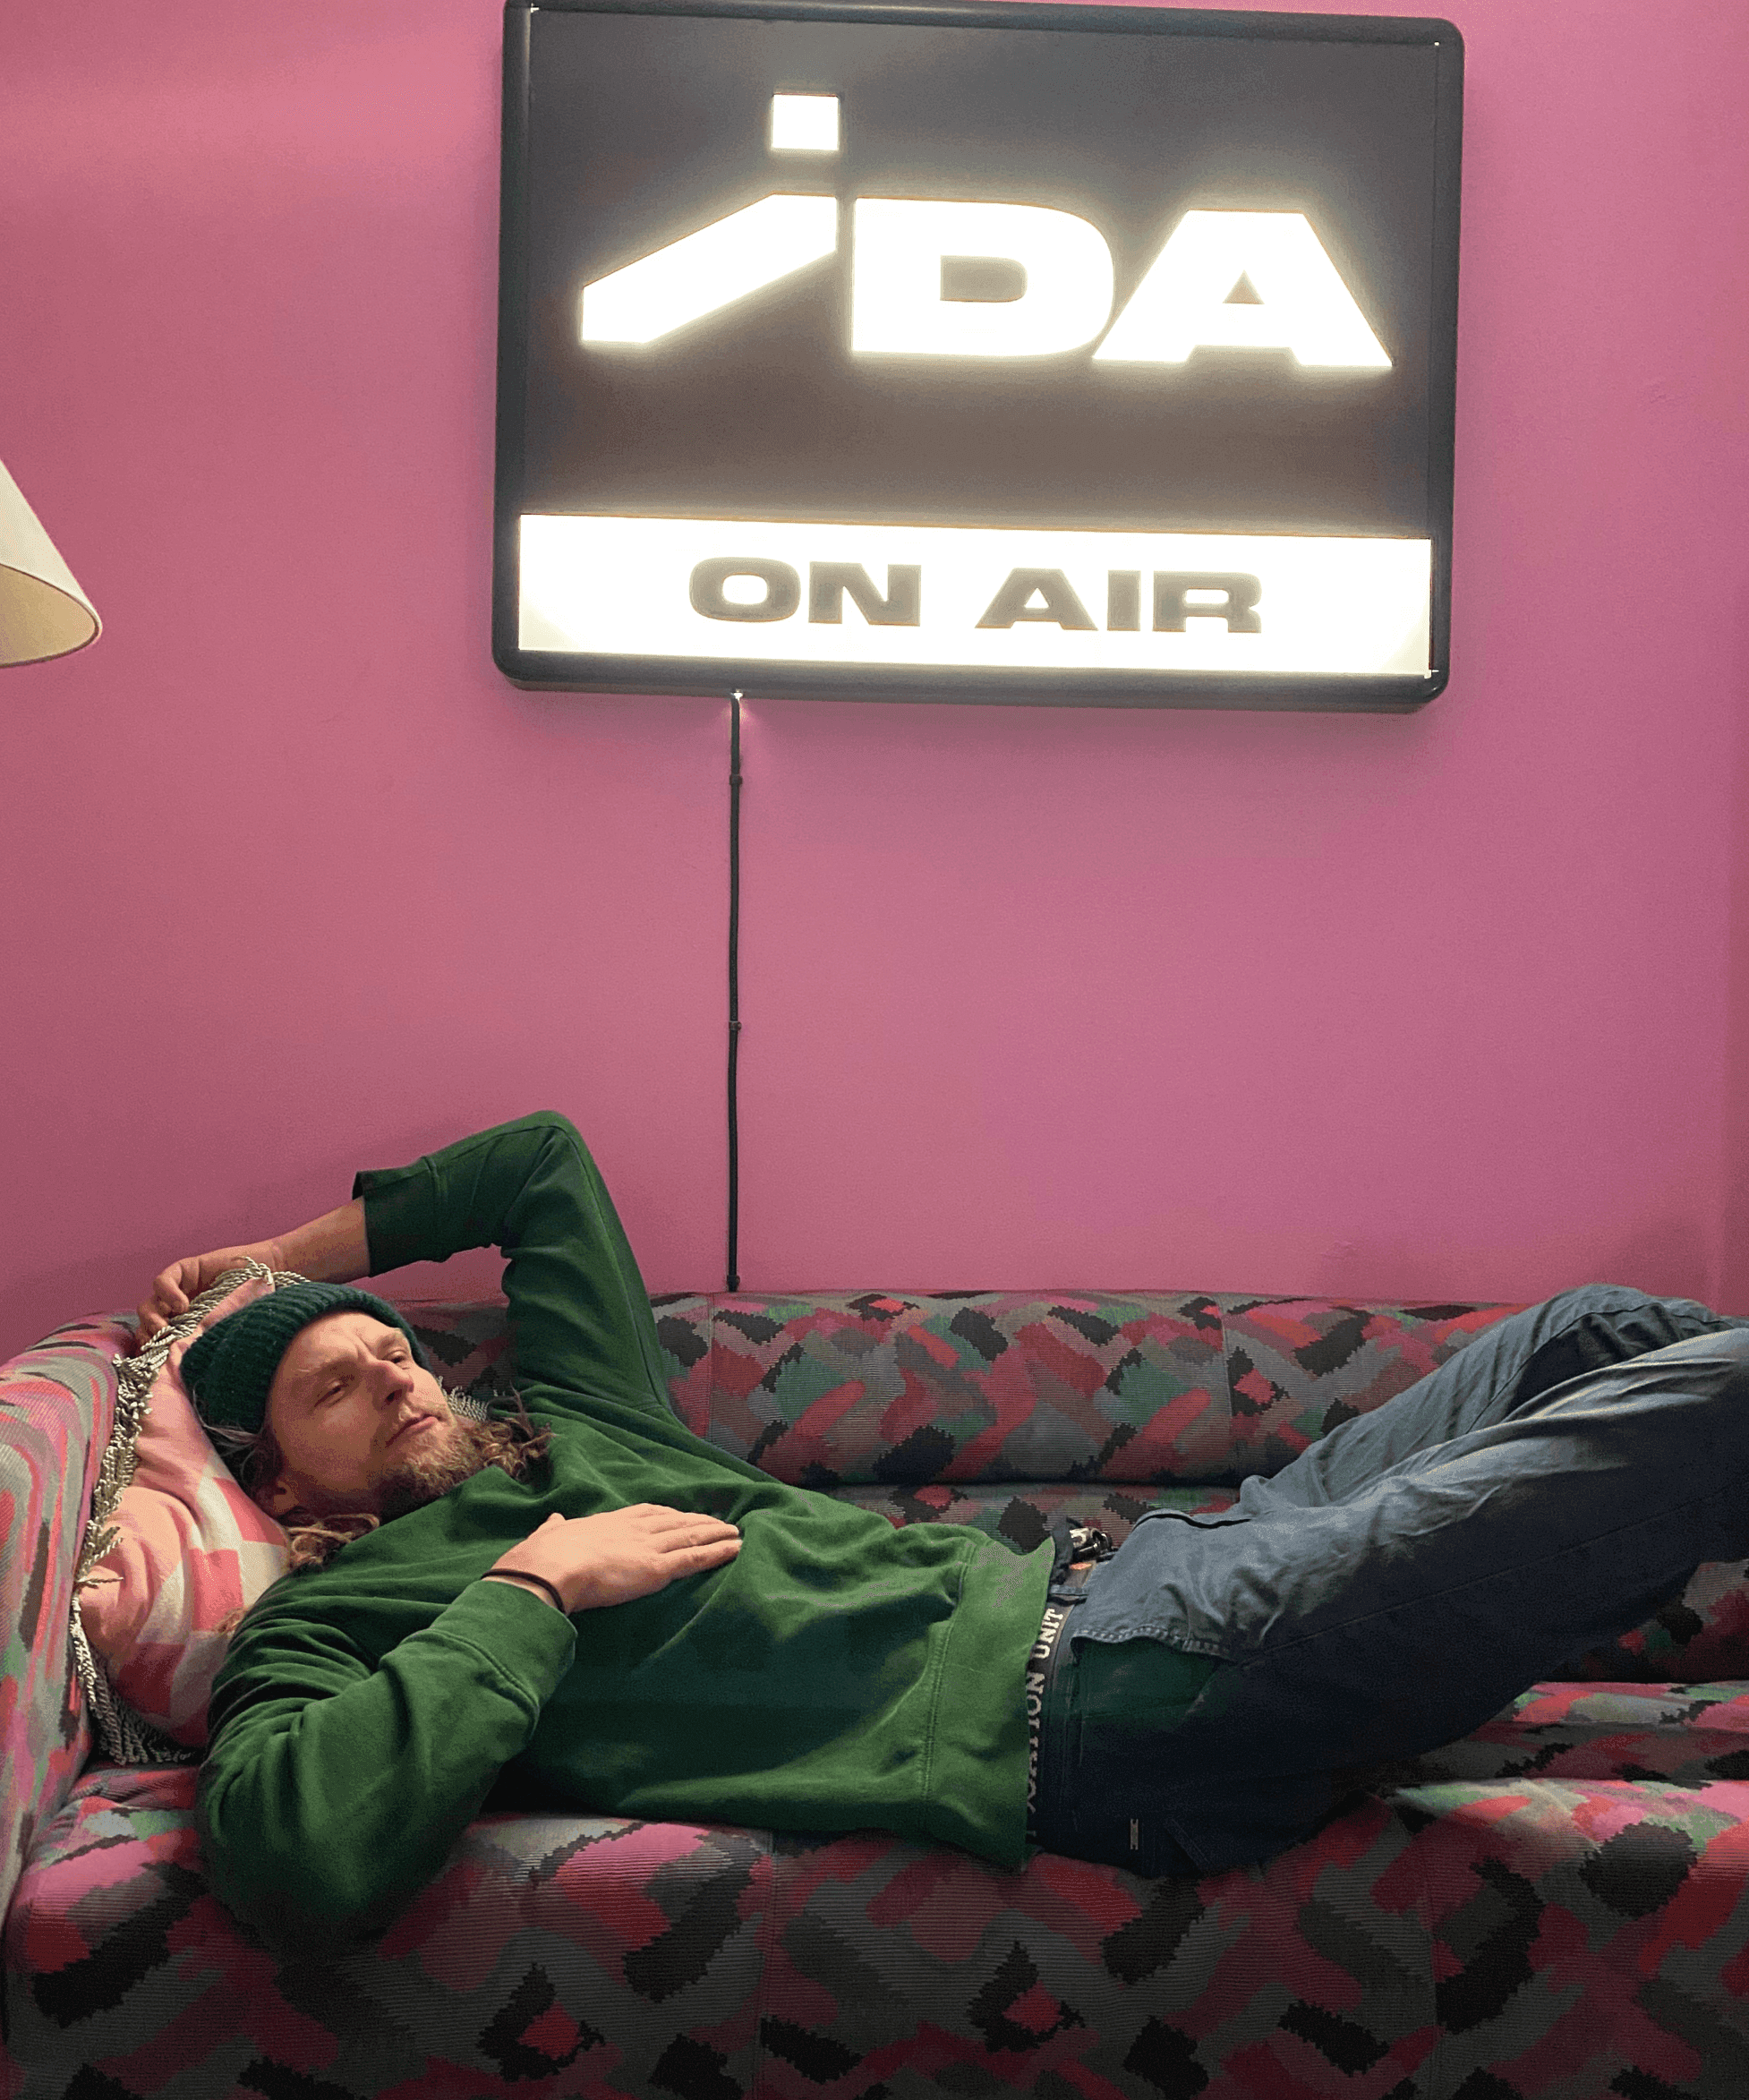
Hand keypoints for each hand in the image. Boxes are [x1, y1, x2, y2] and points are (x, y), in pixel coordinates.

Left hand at [133, 1241, 284, 1350]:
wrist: (271, 1270)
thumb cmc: (256, 1305)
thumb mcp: (230, 1331)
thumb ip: (211, 1346)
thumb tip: (198, 1379)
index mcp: (186, 1327)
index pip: (157, 1340)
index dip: (151, 1351)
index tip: (155, 1365)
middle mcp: (178, 1310)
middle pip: (147, 1324)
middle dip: (148, 1336)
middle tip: (158, 1346)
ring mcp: (178, 1289)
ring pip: (149, 1304)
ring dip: (152, 1318)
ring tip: (166, 1327)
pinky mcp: (183, 1270)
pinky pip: (162, 1282)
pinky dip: (167, 1294)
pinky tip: (182, 1305)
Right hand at [486, 1506, 741, 1613]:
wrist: (548, 1570)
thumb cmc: (542, 1557)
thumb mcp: (548, 1534)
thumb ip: (555, 1527)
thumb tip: (554, 1519)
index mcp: (608, 1522)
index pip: (646, 1513)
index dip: (668, 1514)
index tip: (681, 1513)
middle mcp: (633, 1529)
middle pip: (675, 1521)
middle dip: (699, 1520)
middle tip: (719, 1521)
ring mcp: (648, 1547)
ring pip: (690, 1536)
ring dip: (715, 1534)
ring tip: (735, 1533)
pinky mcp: (657, 1569)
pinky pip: (694, 1559)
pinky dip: (717, 1553)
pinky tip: (734, 1549)